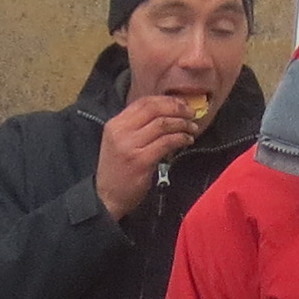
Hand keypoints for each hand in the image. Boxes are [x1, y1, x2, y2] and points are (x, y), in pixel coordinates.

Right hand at [91, 90, 206, 219]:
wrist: (106, 197)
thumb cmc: (117, 170)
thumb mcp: (119, 142)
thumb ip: (136, 127)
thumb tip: (166, 113)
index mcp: (115, 124)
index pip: (143, 102)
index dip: (167, 101)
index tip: (182, 104)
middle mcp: (121, 131)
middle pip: (154, 109)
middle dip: (177, 108)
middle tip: (191, 113)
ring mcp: (130, 146)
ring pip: (163, 124)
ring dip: (182, 124)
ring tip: (192, 128)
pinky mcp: (141, 161)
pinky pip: (166, 142)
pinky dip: (180, 139)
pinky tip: (187, 141)